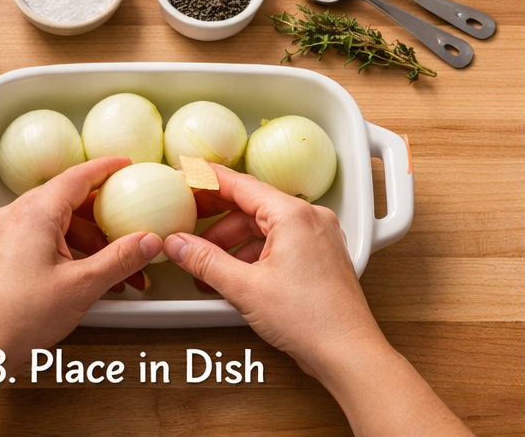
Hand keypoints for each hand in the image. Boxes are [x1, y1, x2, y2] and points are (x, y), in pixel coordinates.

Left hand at [0, 157, 162, 355]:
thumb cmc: (18, 317)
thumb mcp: (82, 286)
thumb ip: (120, 259)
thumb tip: (148, 241)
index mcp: (35, 213)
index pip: (78, 176)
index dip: (106, 168)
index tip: (126, 165)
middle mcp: (14, 217)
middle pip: (68, 201)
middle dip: (103, 217)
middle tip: (129, 223)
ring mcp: (2, 236)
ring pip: (55, 224)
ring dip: (87, 241)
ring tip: (113, 269)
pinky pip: (38, 239)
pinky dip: (65, 250)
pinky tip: (84, 274)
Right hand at [162, 165, 382, 377]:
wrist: (346, 350)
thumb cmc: (309, 318)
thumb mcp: (245, 288)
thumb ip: (206, 261)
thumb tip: (178, 244)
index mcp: (294, 215)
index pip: (242, 185)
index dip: (210, 180)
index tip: (187, 174)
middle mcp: (311, 219)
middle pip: (254, 207)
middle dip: (218, 223)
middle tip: (188, 227)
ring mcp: (319, 237)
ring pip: (267, 228)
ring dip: (235, 244)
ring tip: (206, 266)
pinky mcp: (321, 257)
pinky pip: (282, 244)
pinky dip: (255, 255)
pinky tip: (235, 276)